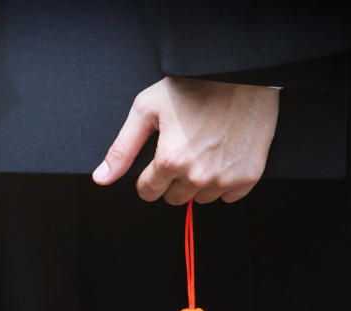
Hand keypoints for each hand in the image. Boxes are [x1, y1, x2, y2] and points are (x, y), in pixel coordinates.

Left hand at [91, 77, 278, 203]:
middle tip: (183, 150)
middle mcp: (198, 175)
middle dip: (173, 180)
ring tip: (204, 149)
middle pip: (175, 198)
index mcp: (170, 161)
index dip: (149, 177)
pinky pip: (229, 195)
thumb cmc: (192, 86)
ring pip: (201, 198)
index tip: (158, 159)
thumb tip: (101, 178)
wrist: (240, 72)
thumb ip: (122, 149)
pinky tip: (223, 155)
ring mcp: (225, 177)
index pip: (148, 192)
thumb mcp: (146, 109)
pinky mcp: (249, 175)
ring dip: (199, 182)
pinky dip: (225, 181)